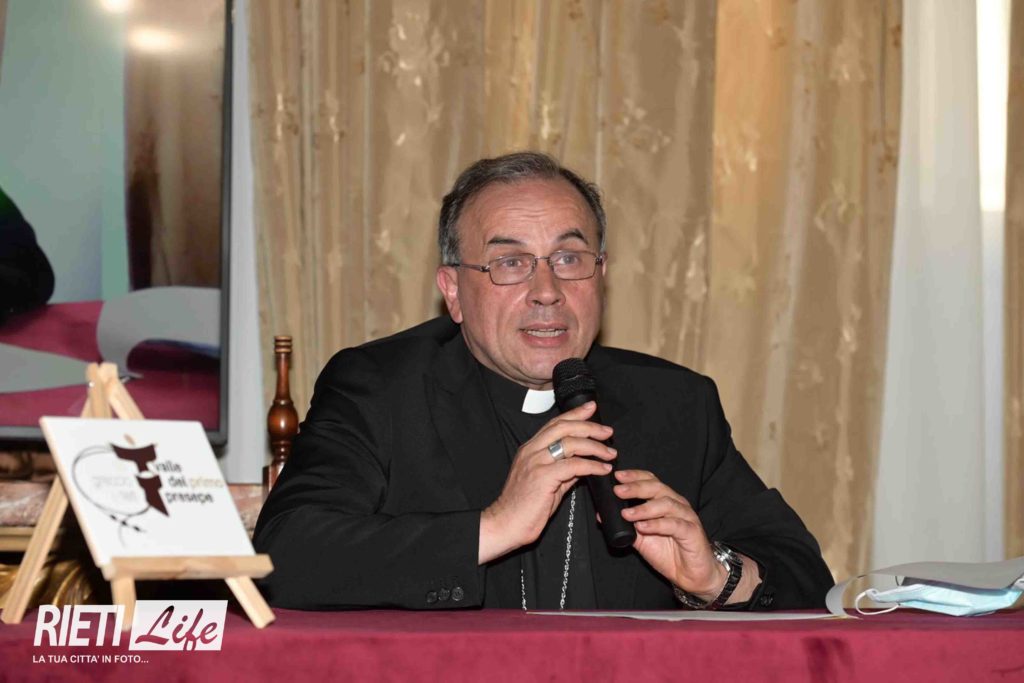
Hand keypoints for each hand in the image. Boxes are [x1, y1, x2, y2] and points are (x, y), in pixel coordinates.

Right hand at [478, 401, 616, 563]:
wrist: (506, 524)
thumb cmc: (524, 507)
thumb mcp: (546, 483)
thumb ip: (563, 471)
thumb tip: (583, 464)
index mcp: (530, 449)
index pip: (554, 424)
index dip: (574, 414)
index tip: (591, 408)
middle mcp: (532, 451)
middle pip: (564, 427)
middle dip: (589, 426)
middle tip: (607, 431)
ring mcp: (536, 462)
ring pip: (571, 443)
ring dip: (595, 447)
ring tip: (610, 453)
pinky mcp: (543, 477)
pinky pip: (574, 465)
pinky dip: (592, 466)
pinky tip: (603, 470)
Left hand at [614, 469, 758, 602]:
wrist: (691, 574)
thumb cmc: (669, 553)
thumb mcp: (641, 538)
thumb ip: (625, 525)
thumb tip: (601, 515)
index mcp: (664, 501)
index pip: (650, 481)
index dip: (634, 476)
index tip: (617, 476)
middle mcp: (676, 504)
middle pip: (656, 488)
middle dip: (635, 487)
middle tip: (618, 491)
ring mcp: (686, 516)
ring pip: (665, 504)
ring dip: (644, 507)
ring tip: (627, 513)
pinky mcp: (692, 531)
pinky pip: (674, 524)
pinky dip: (656, 524)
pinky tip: (643, 526)